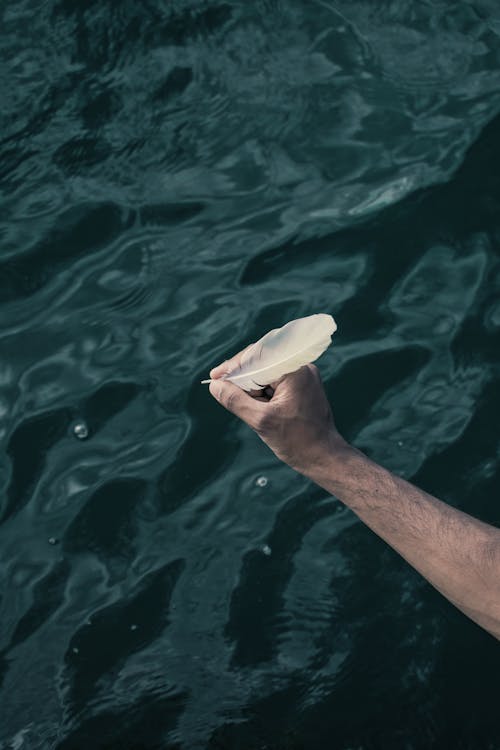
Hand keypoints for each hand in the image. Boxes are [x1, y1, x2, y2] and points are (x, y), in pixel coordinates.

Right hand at [208, 351, 347, 475]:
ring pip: (267, 374)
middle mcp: (301, 368)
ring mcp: (303, 377)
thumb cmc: (298, 441)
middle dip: (242, 380)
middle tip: (225, 393)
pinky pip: (275, 383)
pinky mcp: (302, 388)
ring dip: (253, 389)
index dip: (233, 366)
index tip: (215, 377)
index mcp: (295, 371)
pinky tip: (260, 411)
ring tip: (253, 412)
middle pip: (261, 363)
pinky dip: (263, 394)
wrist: (325, 458)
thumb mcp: (261, 421)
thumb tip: (215, 386)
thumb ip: (235, 400)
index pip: (257, 356)